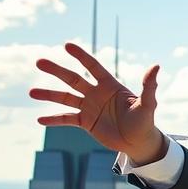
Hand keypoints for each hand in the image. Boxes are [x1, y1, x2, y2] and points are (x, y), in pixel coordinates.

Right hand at [29, 41, 165, 163]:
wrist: (139, 142)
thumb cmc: (145, 122)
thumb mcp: (148, 105)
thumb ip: (148, 87)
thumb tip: (156, 67)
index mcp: (110, 86)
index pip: (93, 67)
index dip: (81, 56)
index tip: (67, 46)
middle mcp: (96, 94)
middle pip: (73, 79)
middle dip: (56, 70)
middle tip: (39, 62)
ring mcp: (89, 107)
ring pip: (65, 98)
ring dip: (48, 95)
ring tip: (31, 92)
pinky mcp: (86, 122)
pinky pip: (66, 119)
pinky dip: (53, 119)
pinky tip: (39, 119)